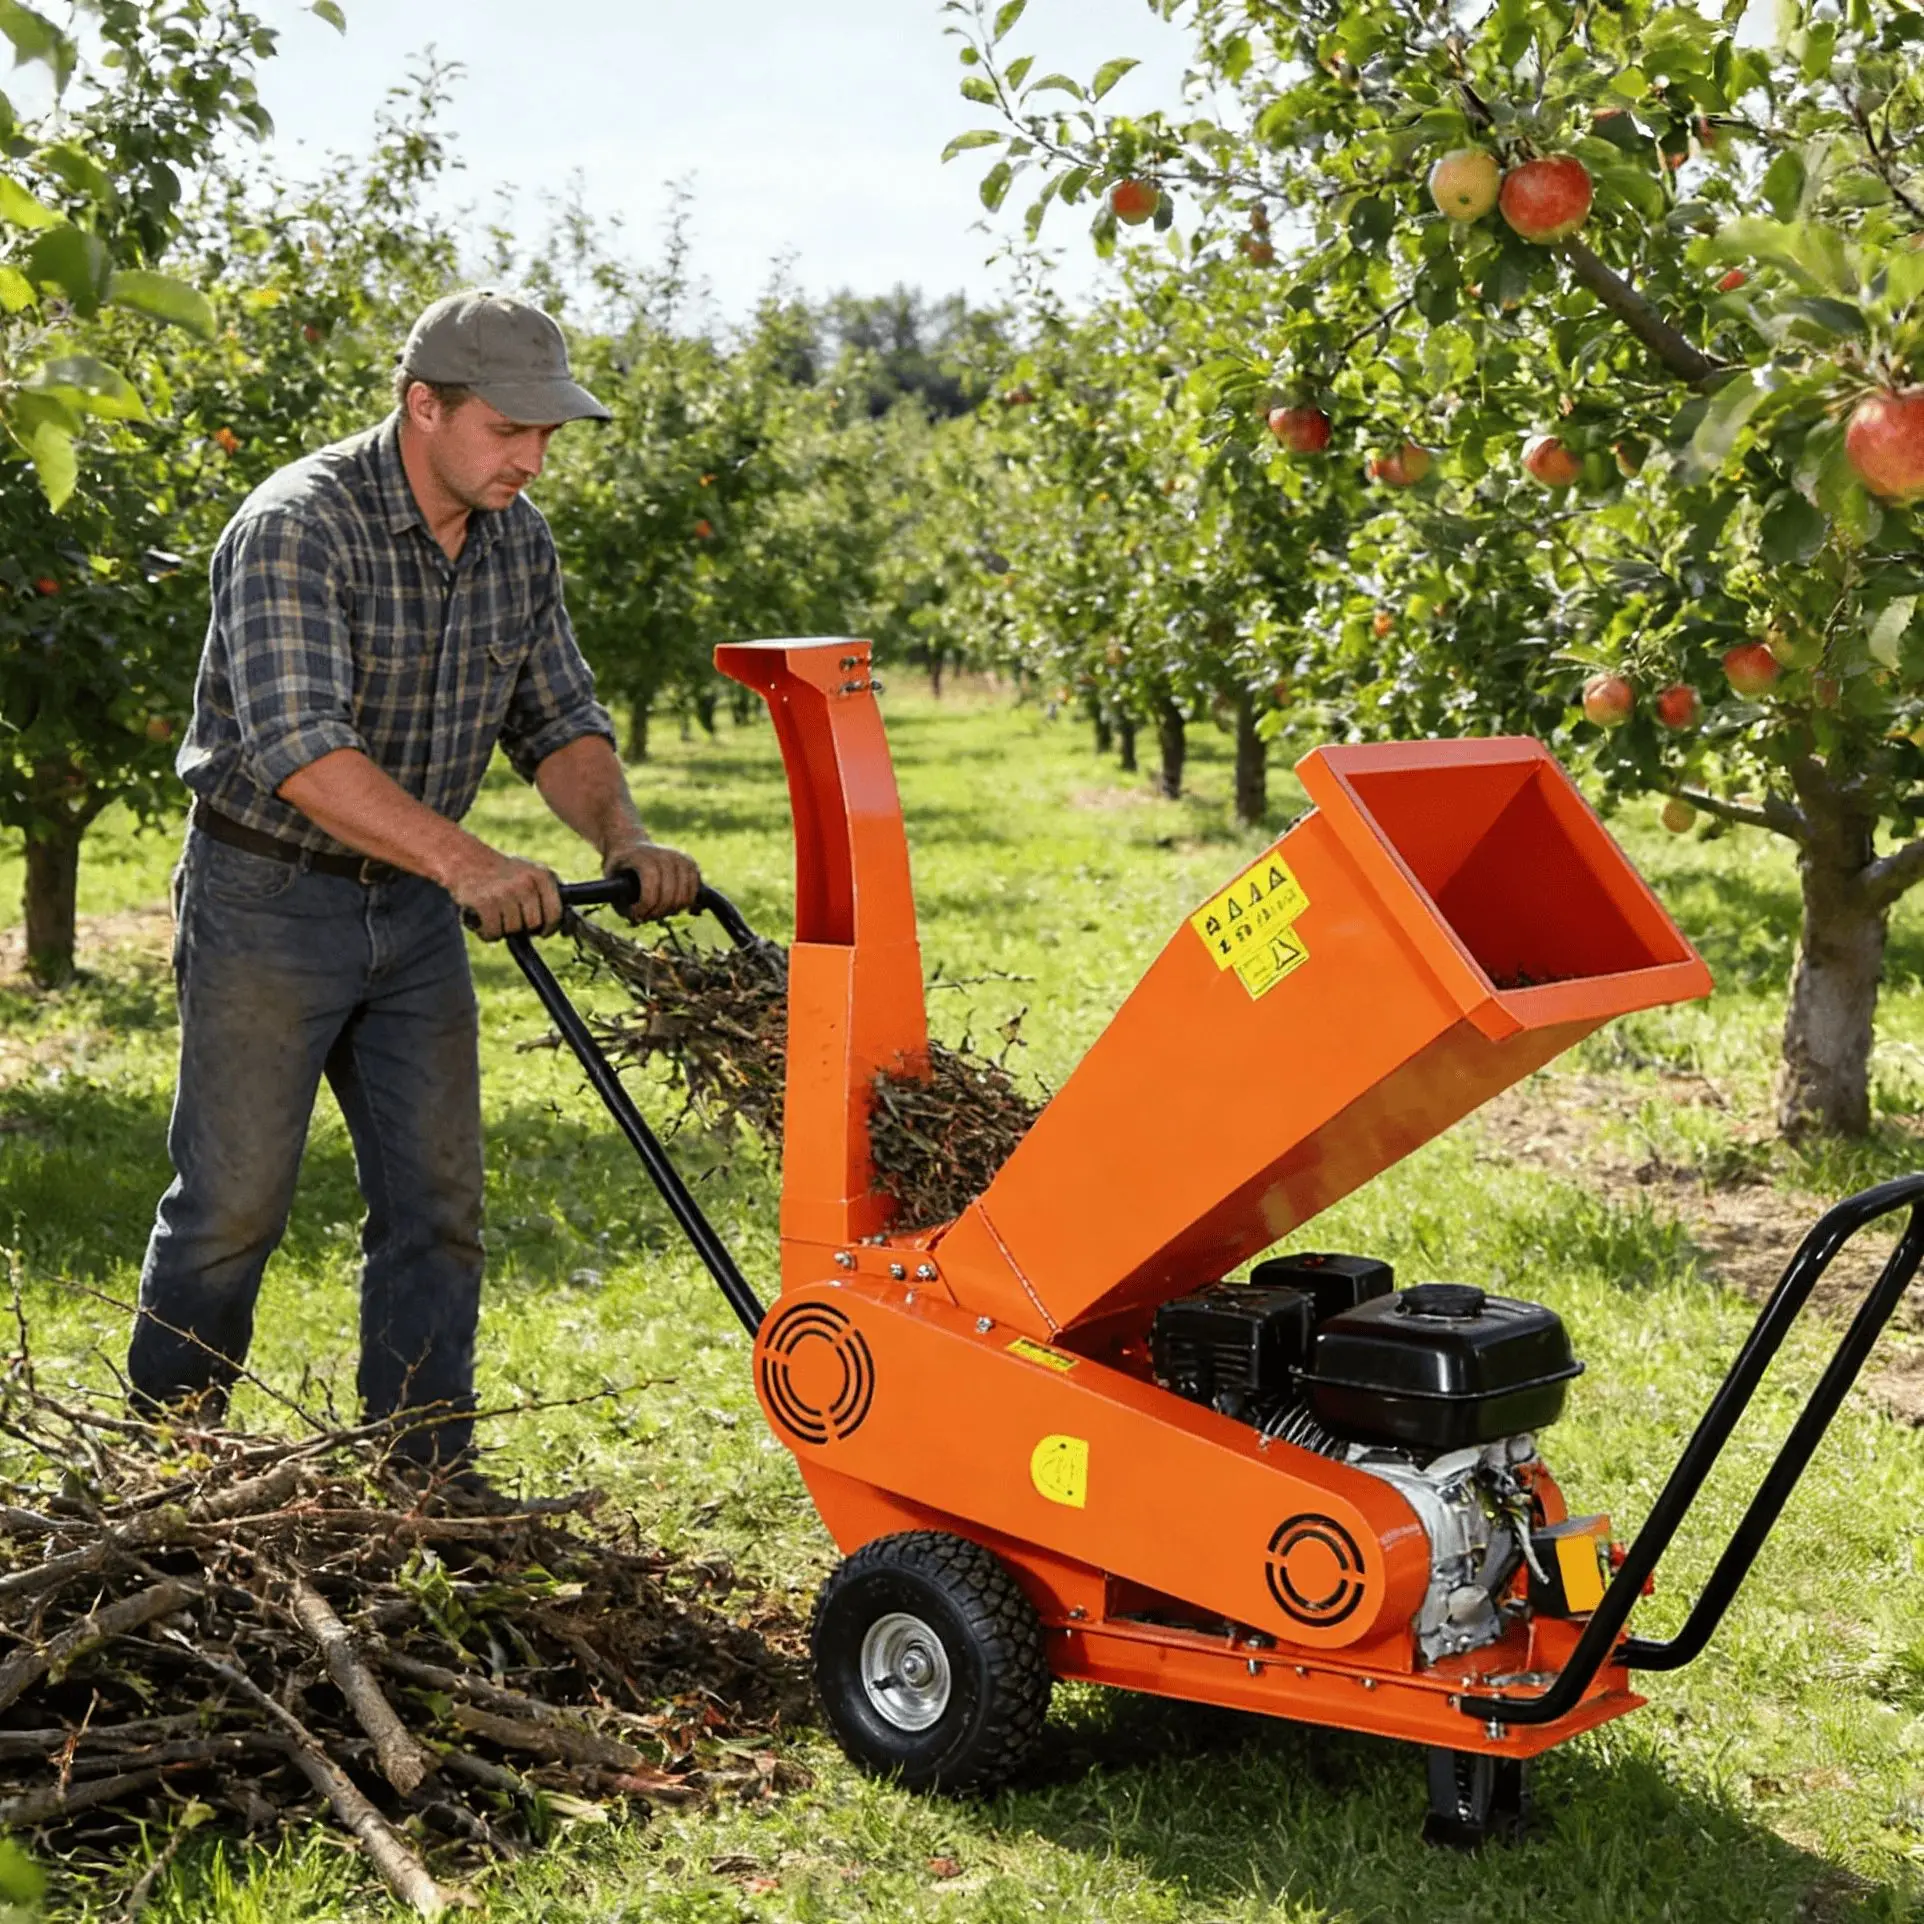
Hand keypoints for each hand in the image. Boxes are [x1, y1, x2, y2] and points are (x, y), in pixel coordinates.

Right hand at [447, 845, 562, 940]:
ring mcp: (506, 891)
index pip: (555, 913)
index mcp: (542, 876)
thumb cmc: (502, 874)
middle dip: (522, 927)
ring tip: (493, 913)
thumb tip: (566, 930)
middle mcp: (526, 882)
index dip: (548, 928)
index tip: (540, 931)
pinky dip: (487, 932)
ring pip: (513, 929)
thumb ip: (547, 897)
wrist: (465, 858)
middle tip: (509, 917)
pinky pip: (494, 932)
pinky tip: (482, 920)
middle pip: (533, 924)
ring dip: (501, 929)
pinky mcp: (485, 901)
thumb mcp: (530, 875)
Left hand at [603, 839, 700, 920]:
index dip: (645, 907)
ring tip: (659, 911)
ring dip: (672, 910)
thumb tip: (638, 919)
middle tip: (648, 915)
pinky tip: (674, 906)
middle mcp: (665, 855)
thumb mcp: (610, 883)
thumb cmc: (619, 869)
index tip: (636, 914)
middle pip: (670, 896)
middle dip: (658, 912)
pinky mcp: (690, 863)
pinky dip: (686, 903)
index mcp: (643, 858)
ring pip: (684, 896)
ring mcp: (680, 858)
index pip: (651, 890)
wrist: (630, 845)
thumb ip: (621, 903)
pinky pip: (694, 891)